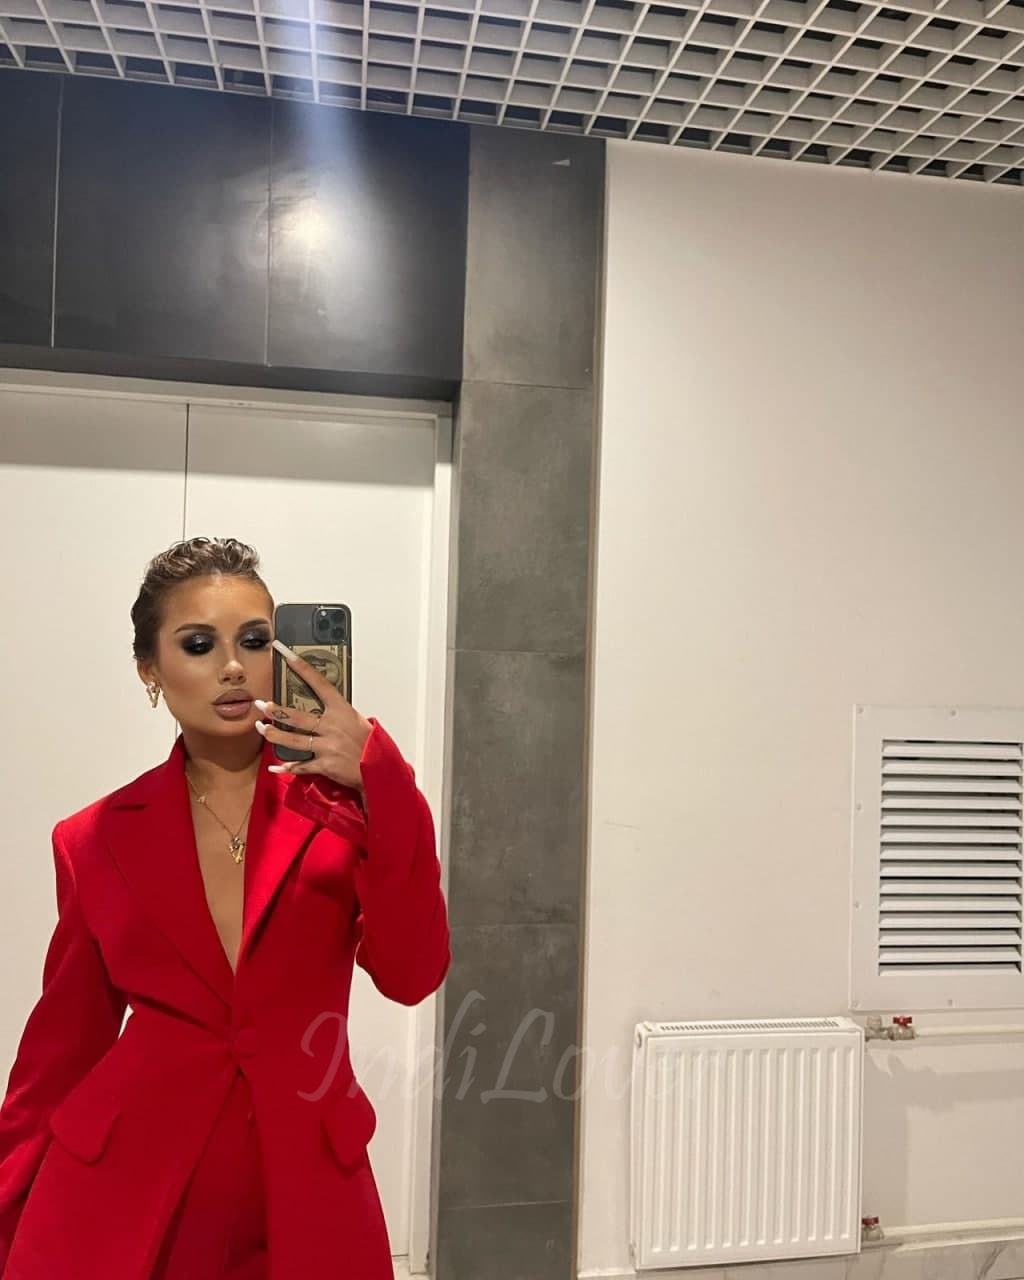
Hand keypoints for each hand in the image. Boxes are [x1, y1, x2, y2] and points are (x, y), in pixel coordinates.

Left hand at [254, 640, 371, 789]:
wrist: (381, 768)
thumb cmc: (372, 743)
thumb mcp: (358, 721)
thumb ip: (339, 714)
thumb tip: (322, 706)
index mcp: (342, 710)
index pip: (319, 683)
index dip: (302, 667)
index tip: (286, 654)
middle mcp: (332, 726)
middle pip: (297, 716)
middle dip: (275, 710)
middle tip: (260, 704)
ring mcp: (327, 746)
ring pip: (293, 740)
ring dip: (274, 734)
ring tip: (261, 728)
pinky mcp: (325, 765)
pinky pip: (301, 766)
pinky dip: (287, 768)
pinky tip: (274, 767)